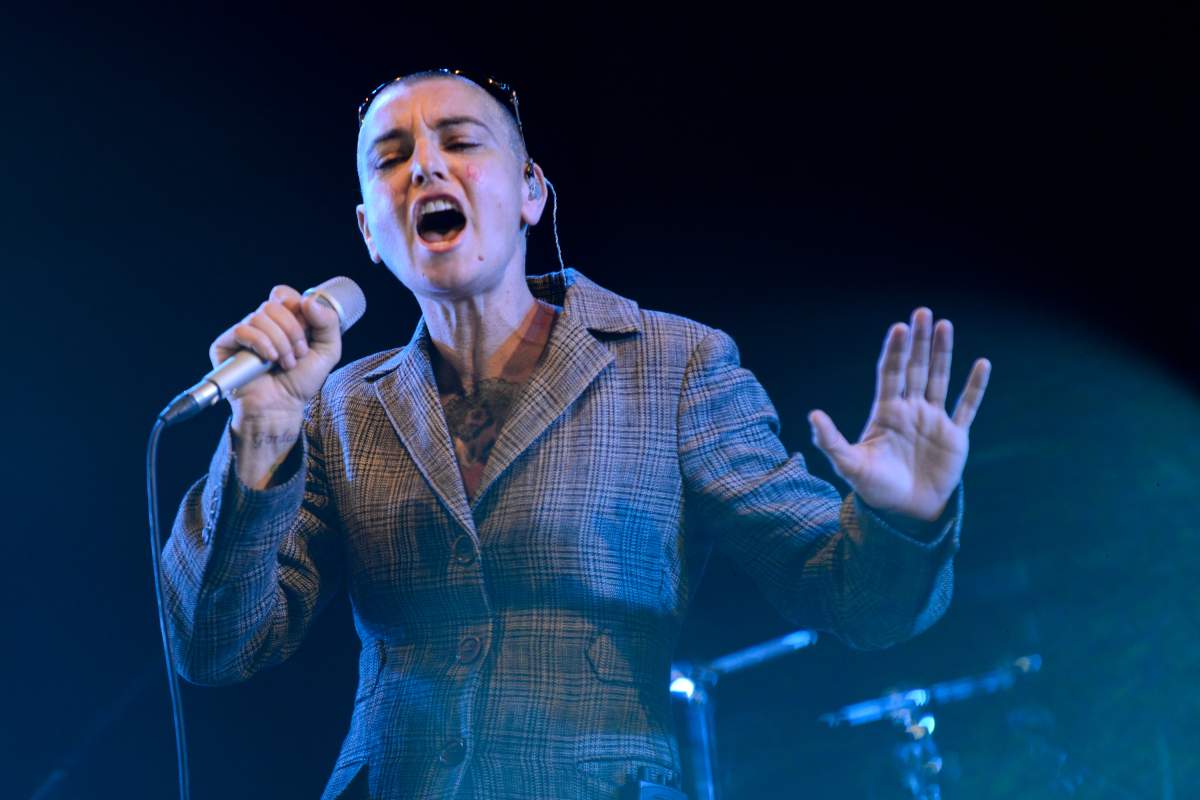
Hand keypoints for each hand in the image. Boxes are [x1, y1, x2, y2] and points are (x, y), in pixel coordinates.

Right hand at [209, 285, 342, 426]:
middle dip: (292, 331)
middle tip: (298, 354)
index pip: (284, 294)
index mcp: (282, 319)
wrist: (282, 407)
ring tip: (285, 363)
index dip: (297, 309)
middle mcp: (261, 323)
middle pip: (274, 304)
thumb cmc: (301, 381)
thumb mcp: (328, 350)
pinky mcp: (225, 345)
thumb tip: (309, 300)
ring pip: (259, 316)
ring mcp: (243, 333)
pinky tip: (268, 360)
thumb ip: (328, 322)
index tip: (307, 333)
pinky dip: (261, 344)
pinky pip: (242, 330)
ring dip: (280, 342)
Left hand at [807, 308, 990, 521]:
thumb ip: (831, 440)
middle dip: (918, 341)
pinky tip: (982, 364)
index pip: (890, 373)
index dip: (895, 350)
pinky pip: (967, 406)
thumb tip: (812, 414)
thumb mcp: (849, 465)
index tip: (898, 327)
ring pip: (940, 378)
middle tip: (922, 312)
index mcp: (886, 412)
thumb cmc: (874, 488)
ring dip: (943, 353)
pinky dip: (975, 386)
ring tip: (945, 325)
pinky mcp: (955, 436)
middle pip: (915, 368)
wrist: (904, 512)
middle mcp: (910, 410)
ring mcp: (934, 420)